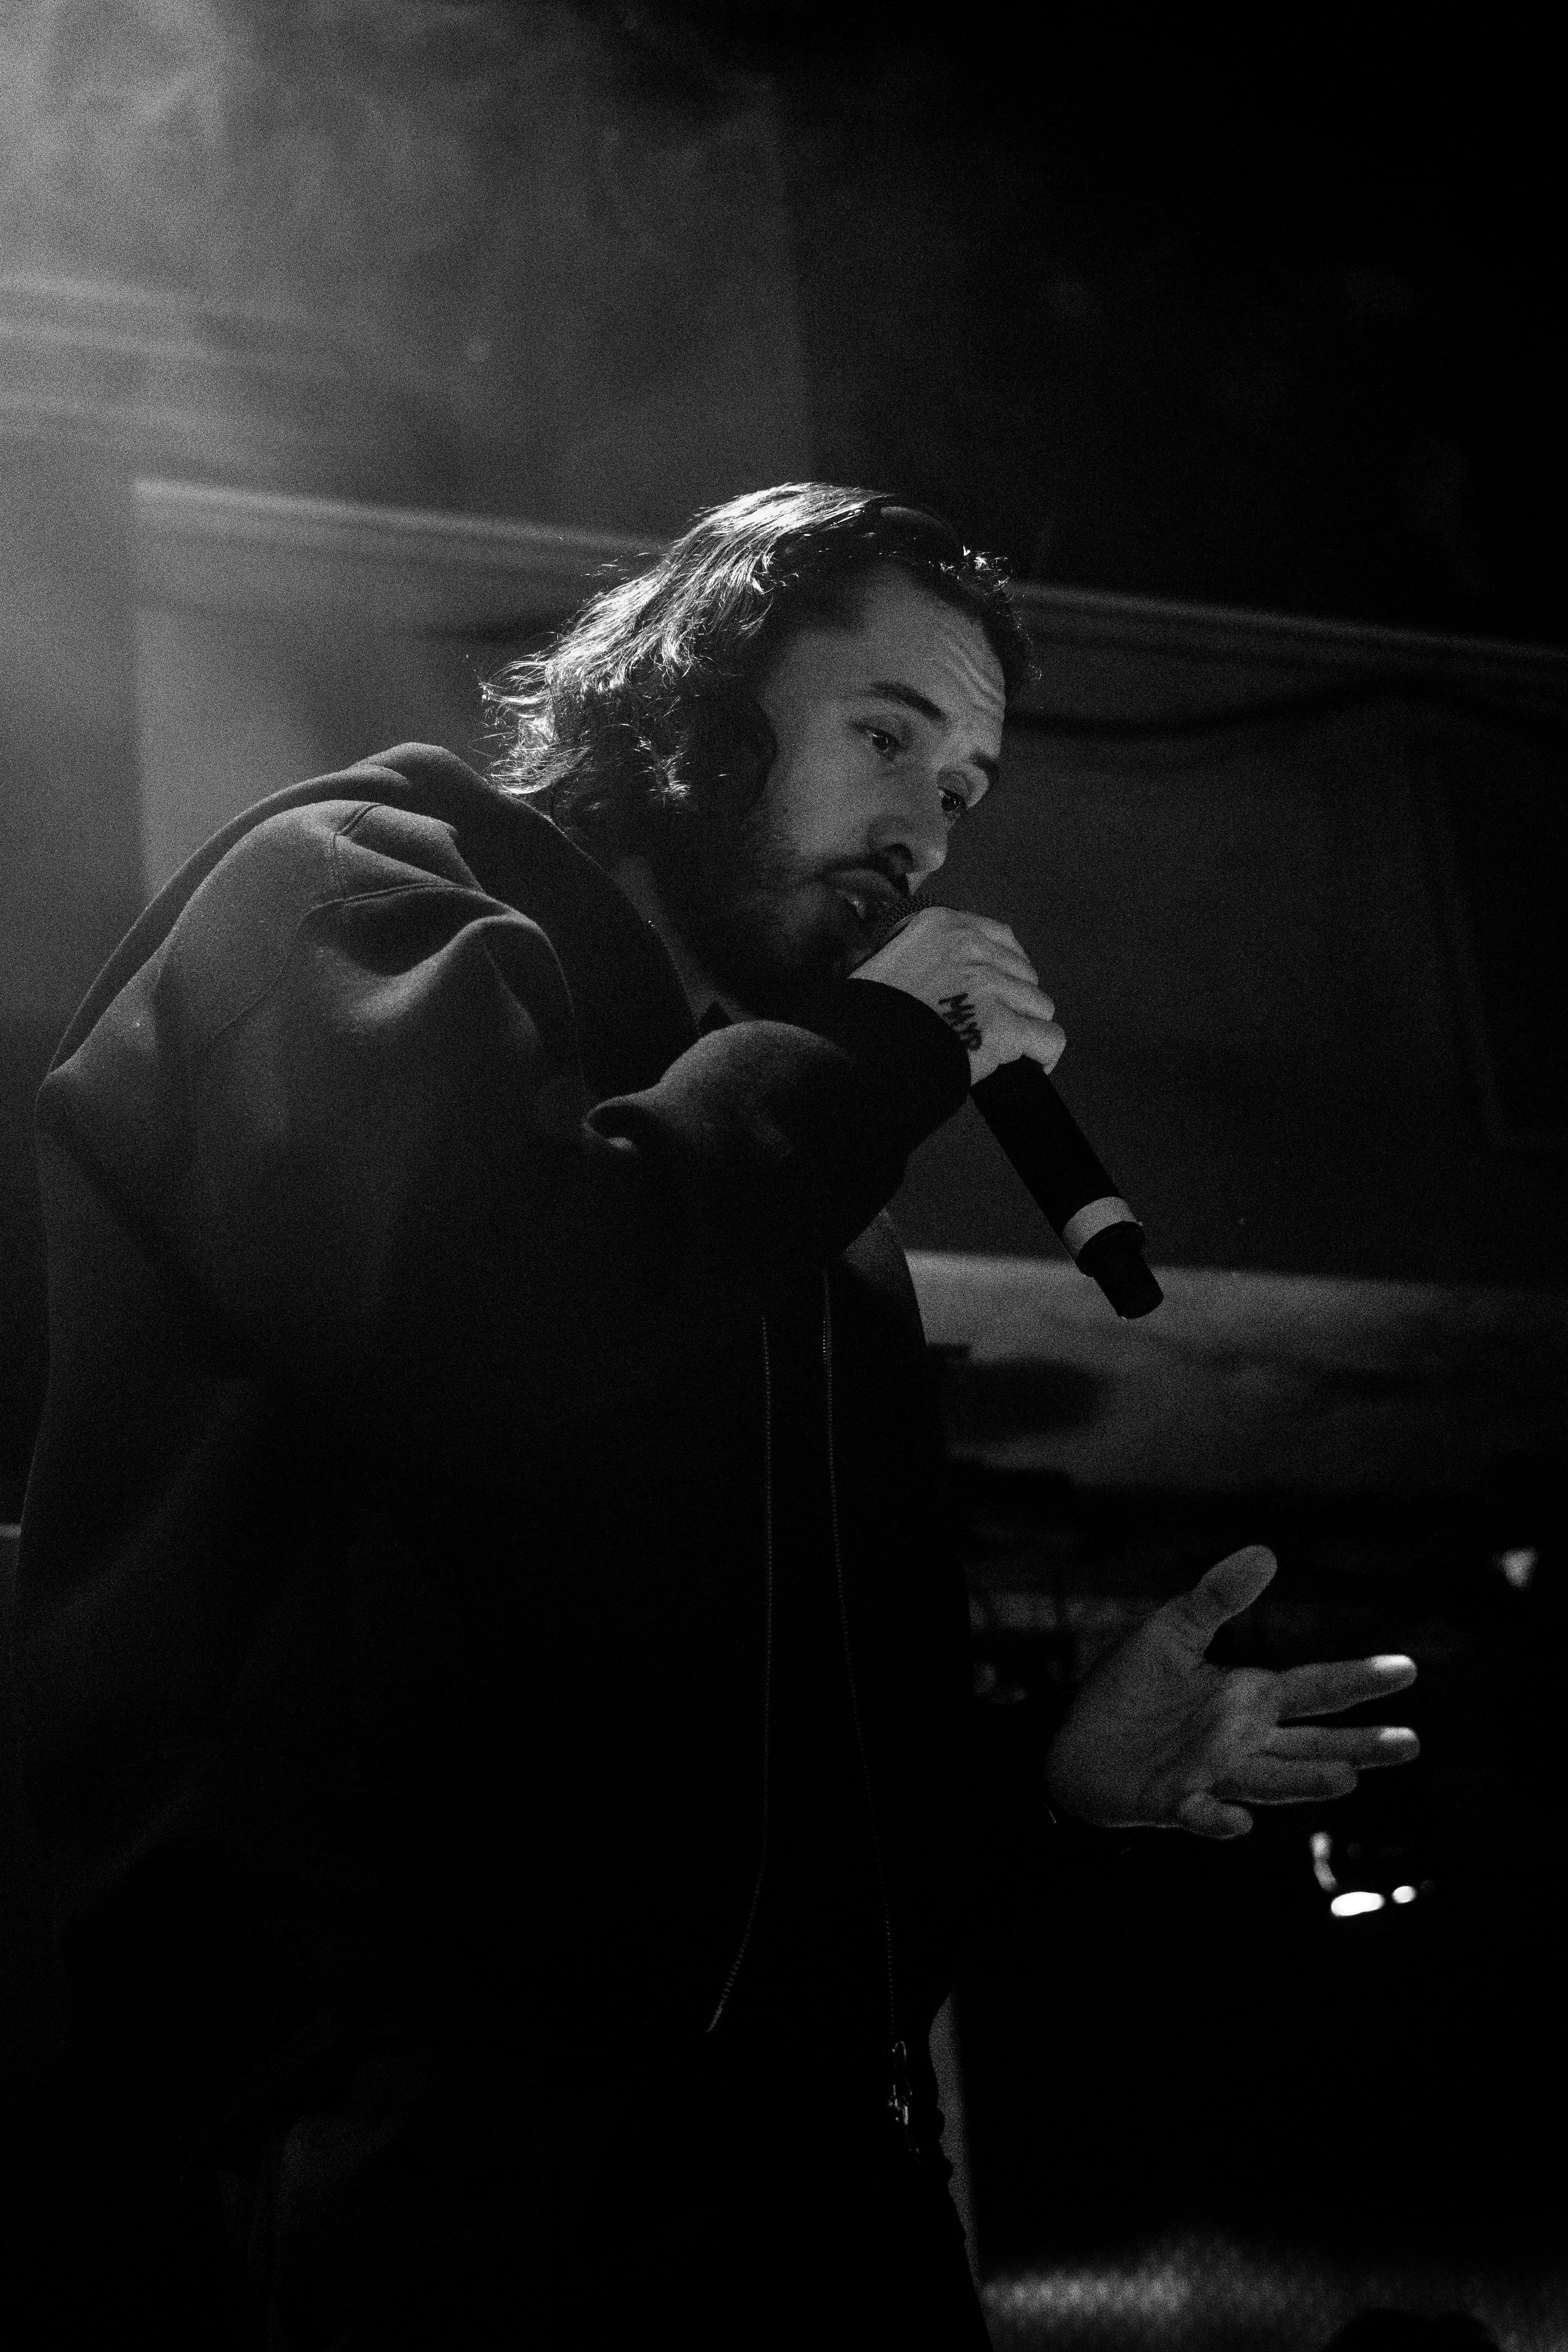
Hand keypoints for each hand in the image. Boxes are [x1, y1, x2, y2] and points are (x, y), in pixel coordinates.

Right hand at [848, 904, 1065, 1084]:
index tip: (996, 989)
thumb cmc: (864, 1018)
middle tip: (988, 1024)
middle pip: (1023, 973)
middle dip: (1012, 999)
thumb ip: (919, 955)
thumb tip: (938, 975)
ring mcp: (990, 987)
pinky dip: (1044, 1053)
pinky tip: (1033, 1064)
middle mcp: (970, 948)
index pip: (1000, 937)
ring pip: (1038, 1005)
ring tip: (1001, 1048)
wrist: (858, 1055)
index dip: (1005, 967)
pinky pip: (1049, 1038)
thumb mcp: (884, 963)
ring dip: (1024, 1027)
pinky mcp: (1003, 1028)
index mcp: (941, 925)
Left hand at [1043, 1546, 1418, 1839]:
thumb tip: (1267, 1550)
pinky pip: (1199, 1814)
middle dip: (1359, 1745)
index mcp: (1247, 1699)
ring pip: (1269, 1781)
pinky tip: (1236, 1821)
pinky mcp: (1170, 1802)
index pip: (1315, 1689)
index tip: (1408, 1667)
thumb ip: (1217, 1597)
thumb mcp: (1173, 1630)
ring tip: (1347, 1778)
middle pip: (1312, 1744)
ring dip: (1304, 1781)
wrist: (1072, 1741)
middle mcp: (1241, 1742)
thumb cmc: (1131, 1687)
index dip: (1359, 1680)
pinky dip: (1217, 1819)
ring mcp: (1211, 1776)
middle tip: (1412, 1743)